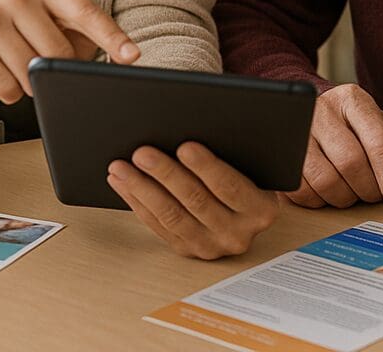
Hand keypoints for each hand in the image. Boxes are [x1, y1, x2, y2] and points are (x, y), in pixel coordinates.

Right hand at [0, 0, 138, 118]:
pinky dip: (8, 92)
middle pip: (58, 50)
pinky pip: (5, 86)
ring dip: (32, 84)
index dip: (110, 37)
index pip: (85, 12)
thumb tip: (128, 57)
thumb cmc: (27, 40)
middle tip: (46, 66)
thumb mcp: (62, 30)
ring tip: (19, 68)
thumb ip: (92, 36)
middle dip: (59, 70)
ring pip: (31, 71)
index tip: (131, 56)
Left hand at [106, 142, 278, 258]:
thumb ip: (236, 151)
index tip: (185, 146)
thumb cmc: (252, 175)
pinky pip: (158, 225)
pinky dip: (137, 202)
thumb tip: (194, 131)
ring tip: (122, 166)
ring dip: (142, 188)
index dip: (206, 167)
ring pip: (171, 215)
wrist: (251, 211)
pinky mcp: (188, 249)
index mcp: (260, 209)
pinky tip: (123, 182)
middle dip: (165, 174)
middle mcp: (237, 233)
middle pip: (196, 200)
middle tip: (142, 152)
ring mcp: (211, 245)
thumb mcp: (256, 164)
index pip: (231, 187)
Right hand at [286, 84, 382, 217]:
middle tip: (373, 195)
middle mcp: (324, 109)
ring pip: (327, 181)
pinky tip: (327, 191)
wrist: (310, 109)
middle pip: (352, 164)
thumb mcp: (380, 124)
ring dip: (344, 198)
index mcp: (354, 100)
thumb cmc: (351, 123)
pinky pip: (303, 190)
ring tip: (350, 191)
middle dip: (368, 190)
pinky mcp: (281, 153)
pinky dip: (320, 200)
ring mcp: (298, 130)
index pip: (379, 143)